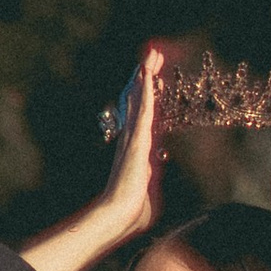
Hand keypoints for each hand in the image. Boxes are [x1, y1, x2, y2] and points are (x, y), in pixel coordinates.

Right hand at [102, 41, 165, 241]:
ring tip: (151, 55)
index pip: (143, 115)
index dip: (146, 94)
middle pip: (139, 100)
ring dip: (146, 77)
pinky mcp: (137, 141)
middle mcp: (132, 138)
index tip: (151, 77)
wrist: (119, 215)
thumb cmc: (133, 210)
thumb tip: (150, 181)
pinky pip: (143, 111)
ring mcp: (134, 138)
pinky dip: (146, 93)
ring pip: (140, 100)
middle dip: (145, 77)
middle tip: (151, 55)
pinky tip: (148, 76)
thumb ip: (150, 180)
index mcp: (136, 148)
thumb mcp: (147, 190)